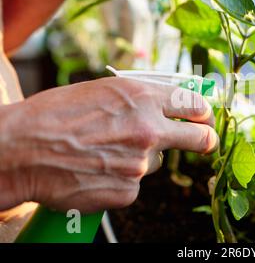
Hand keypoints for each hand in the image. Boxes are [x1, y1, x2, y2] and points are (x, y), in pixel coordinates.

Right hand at [0, 78, 217, 212]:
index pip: (193, 104)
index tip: (205, 118)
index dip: (203, 112)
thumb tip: (167, 104)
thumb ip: (139, 98)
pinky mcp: (127, 190)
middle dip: (205, 140)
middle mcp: (148, 129)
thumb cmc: (55, 115)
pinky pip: (134, 183)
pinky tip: (96, 170)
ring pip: (155, 161)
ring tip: (105, 152)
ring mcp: (140, 164)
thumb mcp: (102, 91)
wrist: (21, 150)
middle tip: (205, 142)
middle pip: (199, 138)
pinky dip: (121, 178)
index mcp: (141, 97)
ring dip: (140, 158)